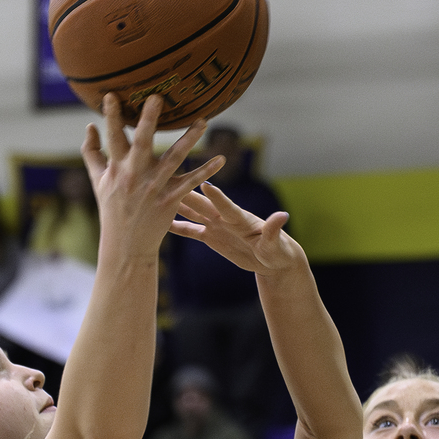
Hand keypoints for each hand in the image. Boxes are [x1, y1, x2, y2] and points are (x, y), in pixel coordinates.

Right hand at [81, 95, 223, 261]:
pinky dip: (206, 171)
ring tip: (203, 120)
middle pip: (143, 143)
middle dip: (149, 120)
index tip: (112, 94)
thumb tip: (89, 126)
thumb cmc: (112, 209)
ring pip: (174, 158)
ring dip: (189, 139)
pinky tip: (221, 159)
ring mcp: (154, 188)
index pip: (113, 137)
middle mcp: (135, 175)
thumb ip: (92, 152)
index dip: (111, 116)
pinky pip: (190, 182)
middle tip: (157, 97)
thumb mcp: (98, 181)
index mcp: (117, 168)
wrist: (126, 245)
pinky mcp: (170, 200)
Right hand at [170, 180, 301, 275]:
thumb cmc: (278, 251)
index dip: (216, 196)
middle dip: (186, 192)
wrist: (273, 259)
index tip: (204, 183)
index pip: (226, 206)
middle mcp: (225, 218)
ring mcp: (216, 226)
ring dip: (176, 204)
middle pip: (202, 204)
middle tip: (169, 179)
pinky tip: (160, 222)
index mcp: (241, 219)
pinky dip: (177, 227)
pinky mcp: (211, 237)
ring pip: (192, 212)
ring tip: (156, 193)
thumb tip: (282, 216)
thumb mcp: (276, 244)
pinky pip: (191, 231)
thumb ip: (274, 230)